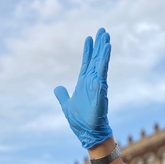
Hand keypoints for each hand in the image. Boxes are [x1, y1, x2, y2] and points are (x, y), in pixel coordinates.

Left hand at [53, 28, 112, 148]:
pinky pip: (103, 71)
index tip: (89, 38)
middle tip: (102, 30)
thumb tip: (57, 87)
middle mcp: (92, 81)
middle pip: (96, 59)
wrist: (88, 133)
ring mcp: (97, 84)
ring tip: (106, 35)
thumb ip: (62, 95)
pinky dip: (104, 59)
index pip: (86, 63)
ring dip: (103, 49)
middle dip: (99, 45)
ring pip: (101, 62)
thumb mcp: (66, 105)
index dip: (88, 51)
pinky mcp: (101, 88)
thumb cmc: (80, 121)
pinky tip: (107, 48)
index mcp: (83, 84)